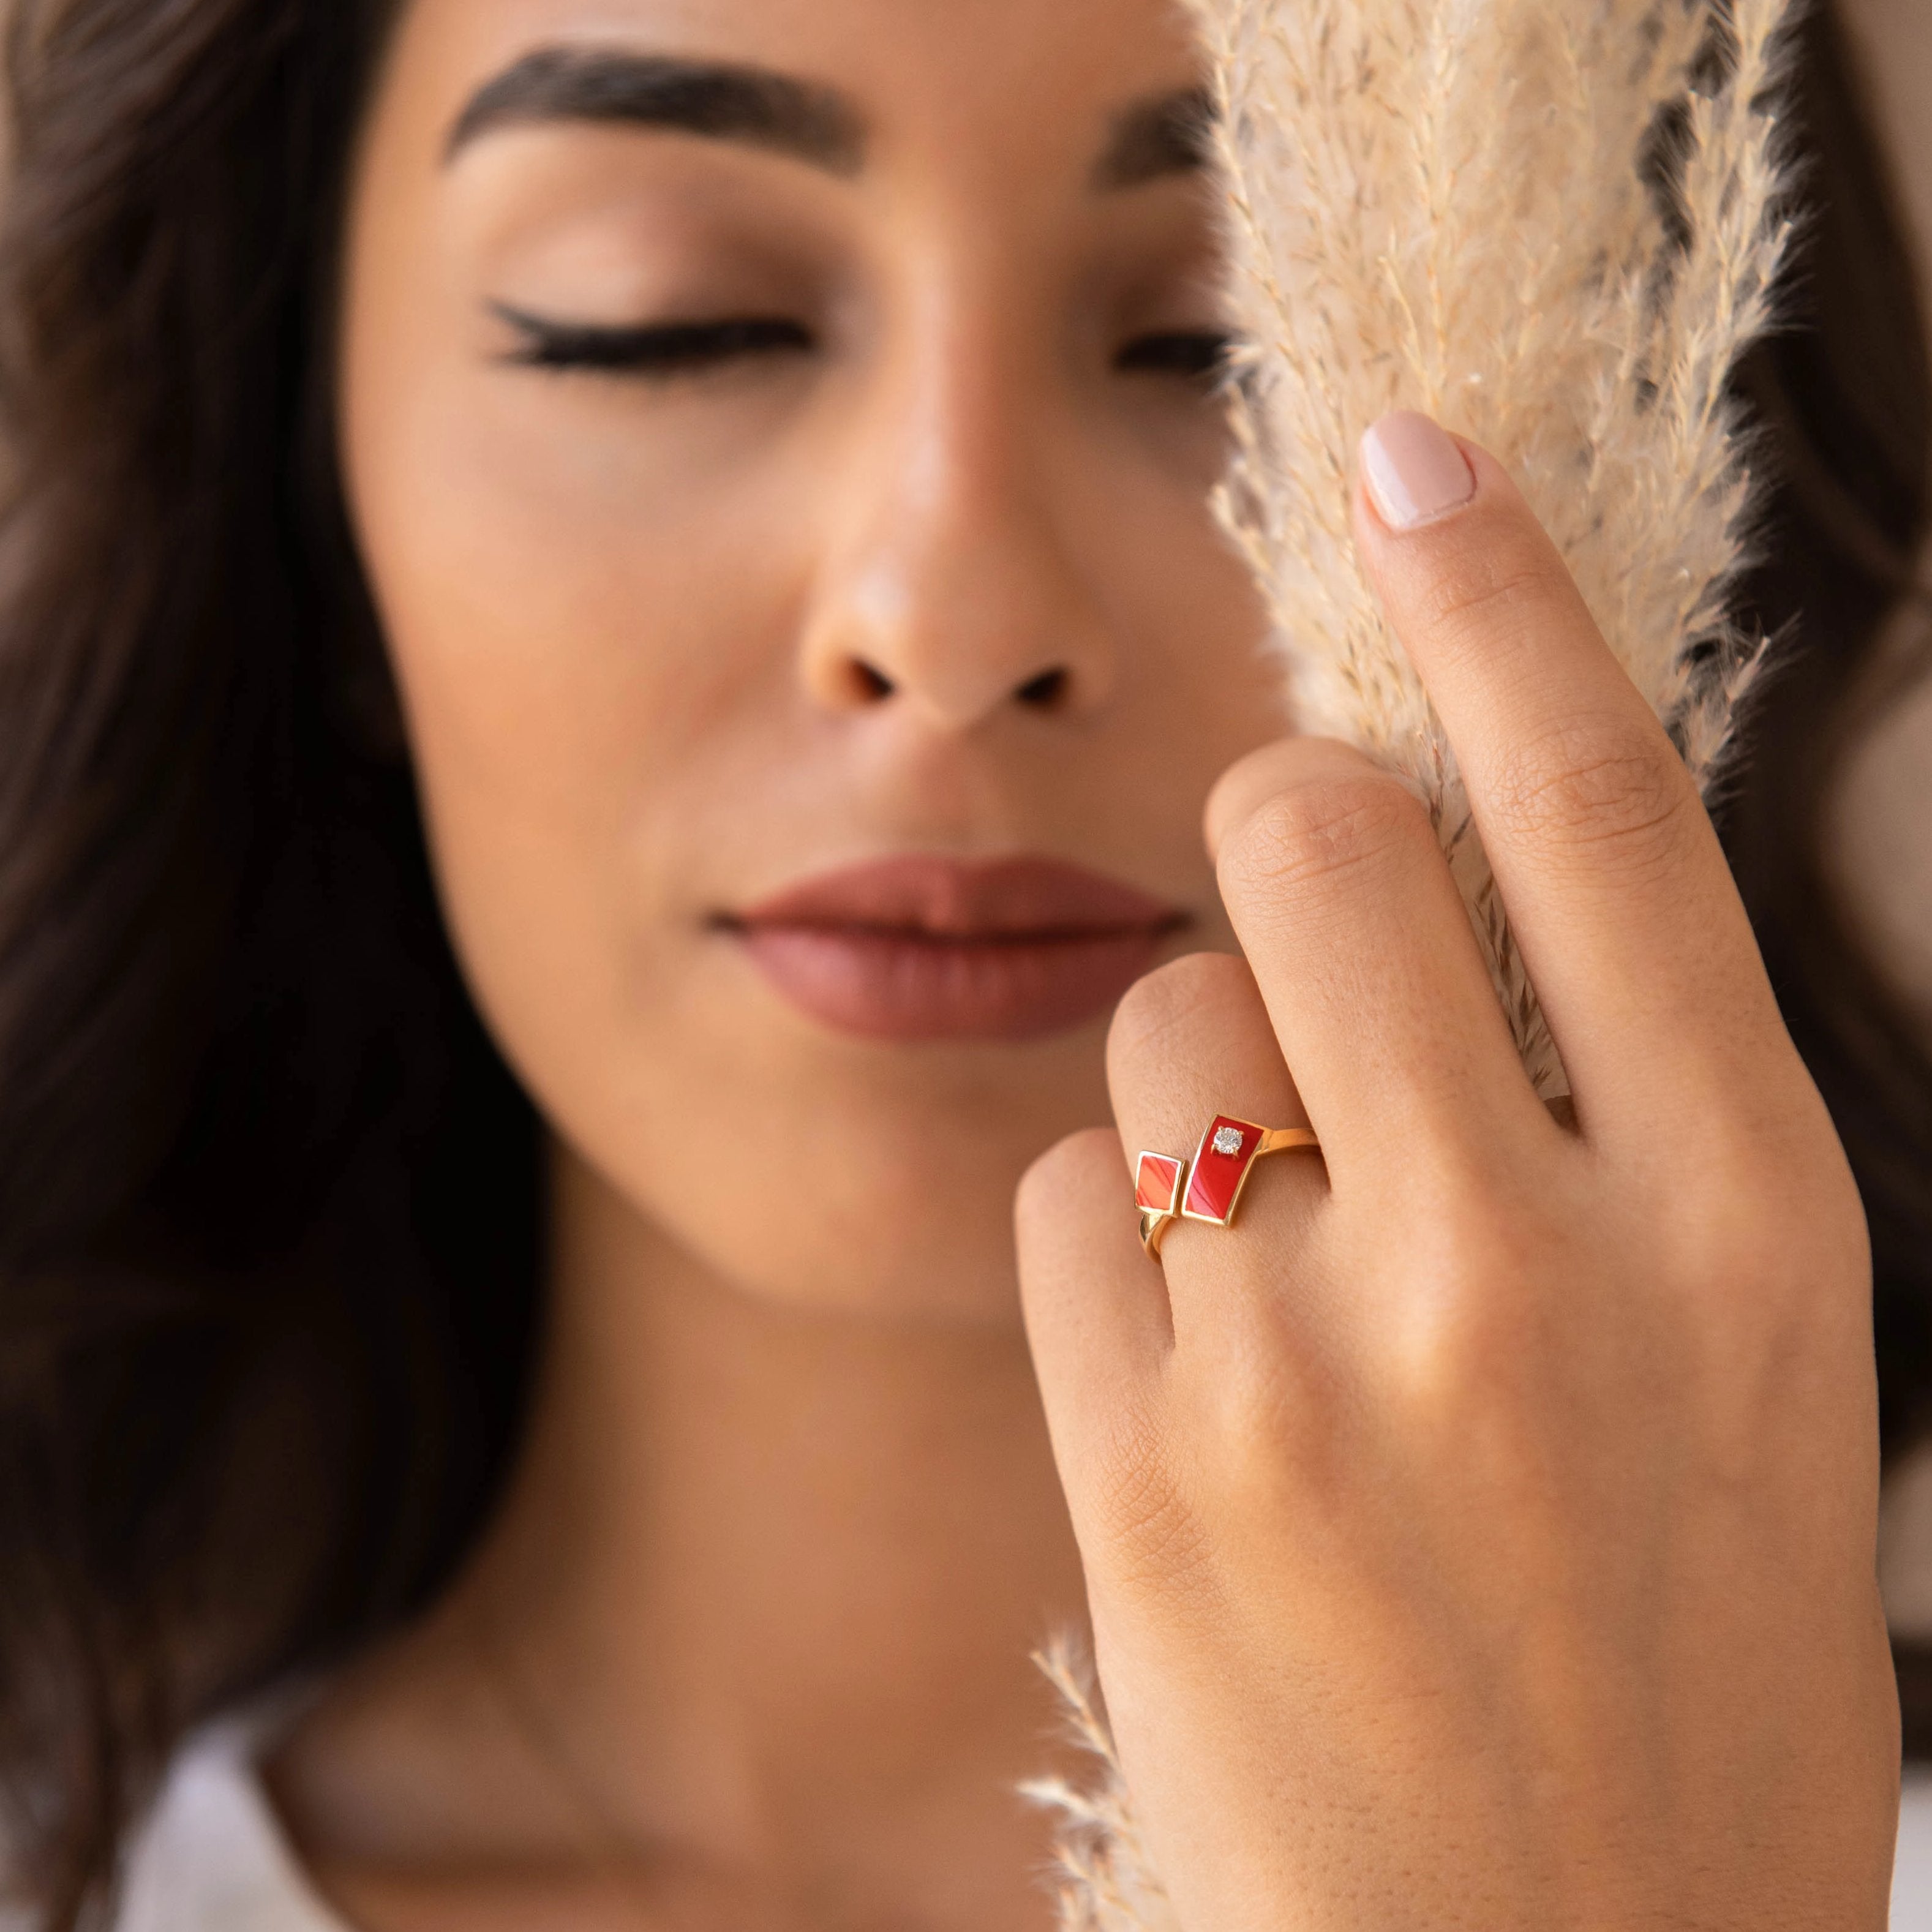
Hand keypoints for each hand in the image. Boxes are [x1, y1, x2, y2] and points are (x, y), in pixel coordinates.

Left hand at [1016, 415, 1897, 1930]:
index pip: (1600, 812)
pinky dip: (1114, 1234)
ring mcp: (1324, 1362)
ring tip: (1279, 1247)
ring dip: (1199, 1074)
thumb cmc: (1671, 1671)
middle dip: (1280, 833)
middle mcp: (1537, 1261)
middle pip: (1306, 842)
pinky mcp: (1154, 1462)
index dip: (1496, 599)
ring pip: (1164, 1019)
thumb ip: (1626, 1125)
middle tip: (1298, 915)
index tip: (1404, 455)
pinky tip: (1195, 1369)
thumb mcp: (1748, 1376)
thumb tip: (1470, 887)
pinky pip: (1070, 1195)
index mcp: (1750, 1223)